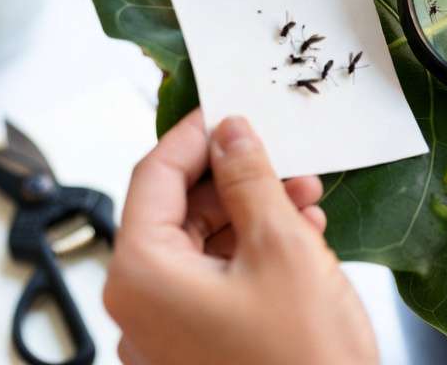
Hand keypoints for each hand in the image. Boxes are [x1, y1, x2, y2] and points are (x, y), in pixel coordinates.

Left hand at [104, 111, 378, 364]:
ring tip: (306, 199)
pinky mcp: (196, 350)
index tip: (229, 107)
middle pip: (178, 212)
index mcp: (141, 274)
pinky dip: (253, 254)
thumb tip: (231, 133)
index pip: (154, 175)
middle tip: (286, 158)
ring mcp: (166, 334)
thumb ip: (250, 179)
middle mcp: (140, 306)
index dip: (195, 135)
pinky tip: (300, 238)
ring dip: (252, 214)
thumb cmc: (301, 358)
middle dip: (237, 179)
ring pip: (201, 247)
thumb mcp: (281, 246)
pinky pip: (214, 283)